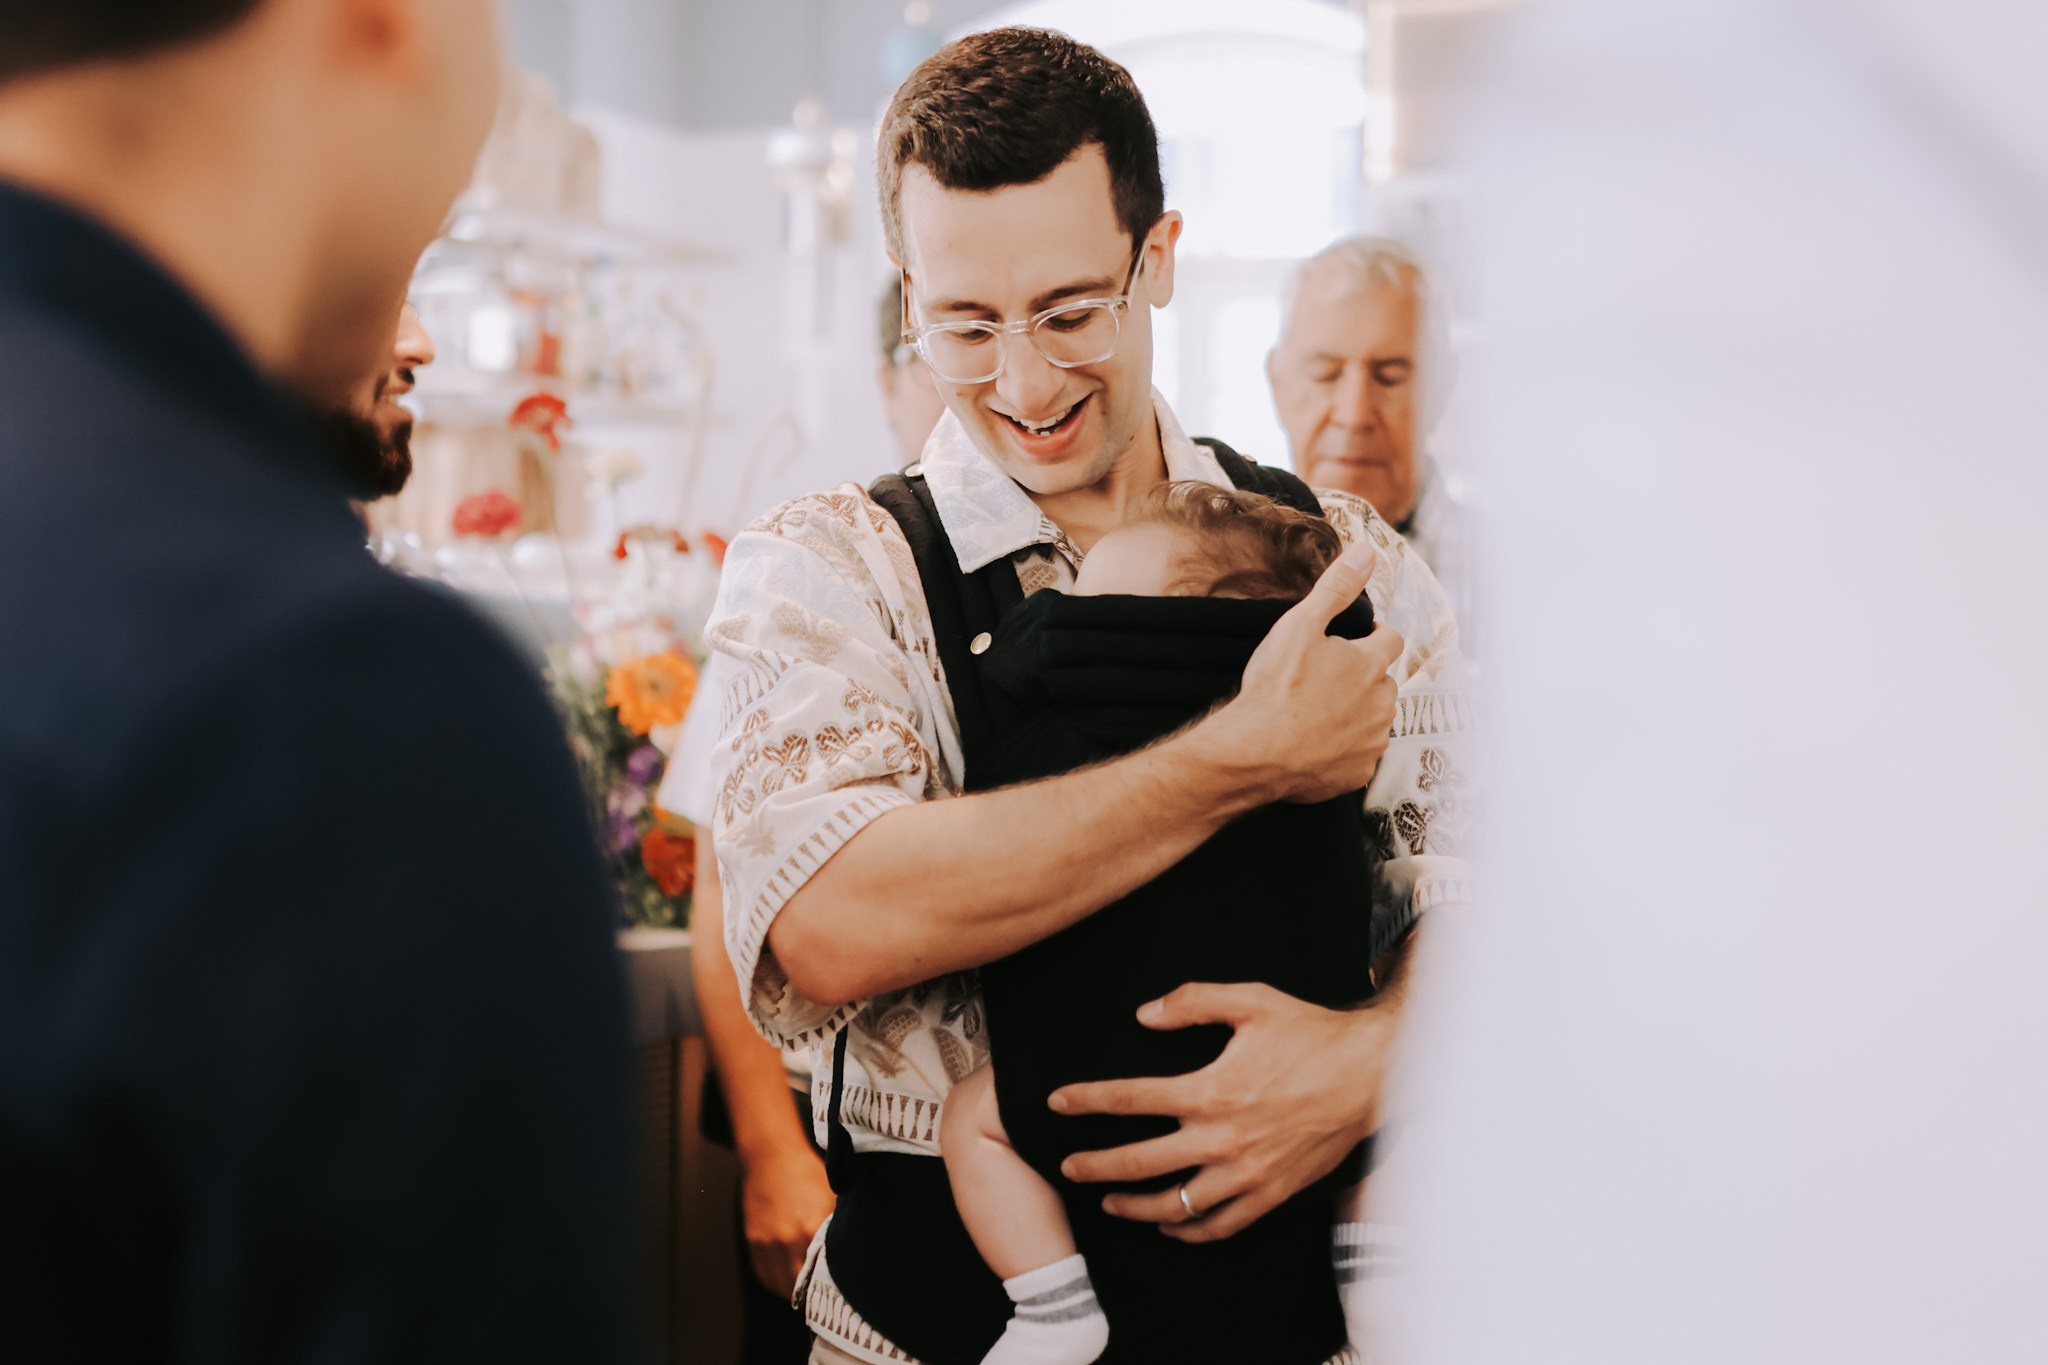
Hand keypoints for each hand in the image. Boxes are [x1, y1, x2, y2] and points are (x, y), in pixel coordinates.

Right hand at [739, 1142, 835, 1298]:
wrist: (771, 1155)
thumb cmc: (807, 1173)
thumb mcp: (832, 1197)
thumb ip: (836, 1227)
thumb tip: (851, 1251)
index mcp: (812, 1228)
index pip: (822, 1273)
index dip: (830, 1285)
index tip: (838, 1290)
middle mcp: (787, 1240)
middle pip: (800, 1286)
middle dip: (811, 1293)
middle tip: (823, 1294)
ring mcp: (767, 1242)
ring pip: (779, 1285)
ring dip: (792, 1292)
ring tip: (805, 1290)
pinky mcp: (753, 1241)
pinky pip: (763, 1274)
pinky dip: (775, 1282)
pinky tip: (787, 1280)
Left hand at [1049, 982, 1395, 1242]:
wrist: (1371, 1073)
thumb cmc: (1312, 1034)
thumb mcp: (1251, 1000)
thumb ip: (1193, 1001)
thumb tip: (1144, 1014)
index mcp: (1210, 1090)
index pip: (1129, 1099)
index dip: (1086, 1100)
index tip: (1058, 1101)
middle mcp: (1222, 1138)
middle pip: (1139, 1161)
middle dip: (1094, 1164)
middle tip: (1066, 1165)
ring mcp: (1247, 1172)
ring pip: (1175, 1205)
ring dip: (1133, 1206)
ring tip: (1107, 1200)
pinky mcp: (1271, 1192)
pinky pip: (1221, 1224)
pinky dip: (1189, 1231)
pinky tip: (1170, 1226)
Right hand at [1202, 543, 1401, 803]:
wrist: (1255, 752)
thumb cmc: (1275, 687)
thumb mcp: (1300, 624)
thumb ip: (1336, 587)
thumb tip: (1366, 550)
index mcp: (1371, 664)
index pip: (1391, 640)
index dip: (1372, 637)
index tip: (1350, 641)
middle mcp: (1382, 704)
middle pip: (1384, 682)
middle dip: (1362, 678)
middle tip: (1323, 679)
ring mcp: (1372, 742)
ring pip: (1374, 720)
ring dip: (1355, 713)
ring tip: (1316, 712)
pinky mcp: (1358, 774)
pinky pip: (1359, 756)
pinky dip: (1343, 749)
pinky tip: (1314, 743)